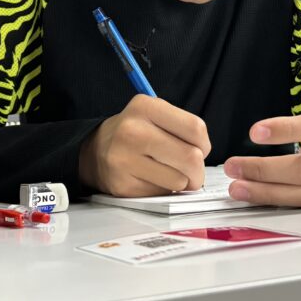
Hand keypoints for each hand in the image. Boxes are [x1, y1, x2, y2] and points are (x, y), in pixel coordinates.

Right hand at [79, 95, 210, 196]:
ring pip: (179, 180)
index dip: (204, 144)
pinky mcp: (123, 185)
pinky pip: (161, 194)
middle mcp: (132, 131)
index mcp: (145, 107)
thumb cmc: (135, 132)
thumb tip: (203, 154)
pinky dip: (163, 190)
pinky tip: (150, 179)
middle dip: (198, 170)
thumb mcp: (155, 114)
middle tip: (192, 170)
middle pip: (191, 158)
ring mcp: (124, 159)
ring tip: (167, 172)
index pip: (196, 128)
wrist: (95, 151)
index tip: (199, 148)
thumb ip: (183, 128)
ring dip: (181, 182)